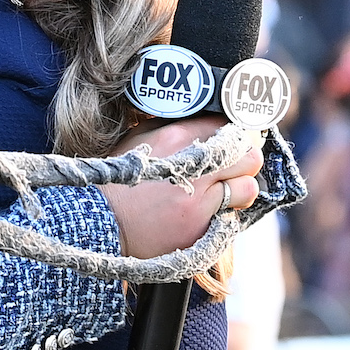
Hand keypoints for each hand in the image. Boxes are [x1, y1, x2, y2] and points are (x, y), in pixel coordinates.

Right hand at [106, 117, 262, 258]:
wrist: (100, 220)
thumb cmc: (119, 178)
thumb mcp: (139, 139)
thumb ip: (173, 127)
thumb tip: (204, 122)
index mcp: (178, 137)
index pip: (231, 126)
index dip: (235, 136)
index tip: (231, 144)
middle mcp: (194, 164)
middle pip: (250, 156)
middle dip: (244, 163)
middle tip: (231, 170)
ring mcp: (199, 200)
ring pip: (248, 188)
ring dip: (239, 191)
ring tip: (222, 194)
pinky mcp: (200, 227)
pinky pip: (231, 217)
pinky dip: (222, 216)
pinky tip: (203, 215)